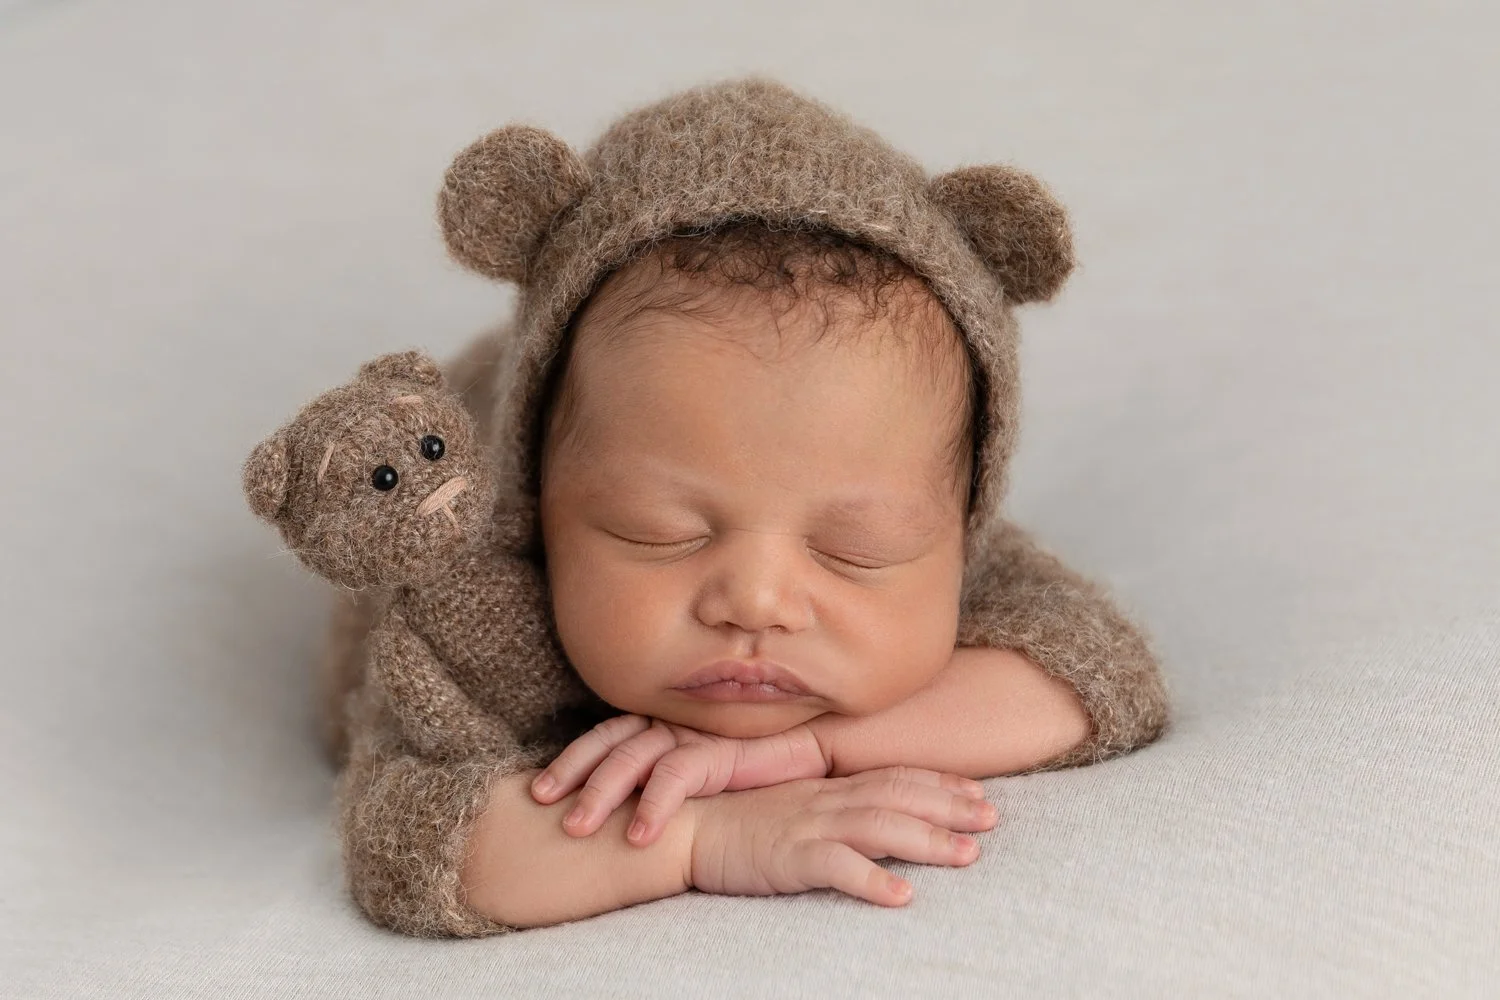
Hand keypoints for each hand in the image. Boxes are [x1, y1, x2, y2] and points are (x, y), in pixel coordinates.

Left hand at [531, 714, 842, 845]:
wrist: (832, 746)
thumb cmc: (773, 763)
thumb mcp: (714, 773)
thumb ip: (679, 779)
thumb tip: (633, 807)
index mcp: (670, 726)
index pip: (610, 734)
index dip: (574, 757)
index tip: (541, 789)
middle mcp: (678, 725)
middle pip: (610, 739)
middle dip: (571, 769)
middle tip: (540, 800)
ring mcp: (698, 734)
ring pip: (634, 755)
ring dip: (602, 790)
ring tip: (577, 826)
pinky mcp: (723, 749)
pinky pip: (678, 773)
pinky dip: (656, 803)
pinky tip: (641, 834)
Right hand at [687, 766, 999, 905]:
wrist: (680, 827)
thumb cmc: (729, 822)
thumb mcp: (785, 807)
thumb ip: (823, 808)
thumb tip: (863, 819)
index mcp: (824, 787)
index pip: (891, 778)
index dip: (937, 783)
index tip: (977, 792)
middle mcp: (823, 799)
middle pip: (898, 796)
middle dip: (950, 806)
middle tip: (993, 818)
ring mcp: (807, 825)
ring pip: (880, 826)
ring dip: (929, 840)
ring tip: (968, 856)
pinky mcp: (788, 856)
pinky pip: (836, 867)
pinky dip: (872, 879)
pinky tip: (903, 895)